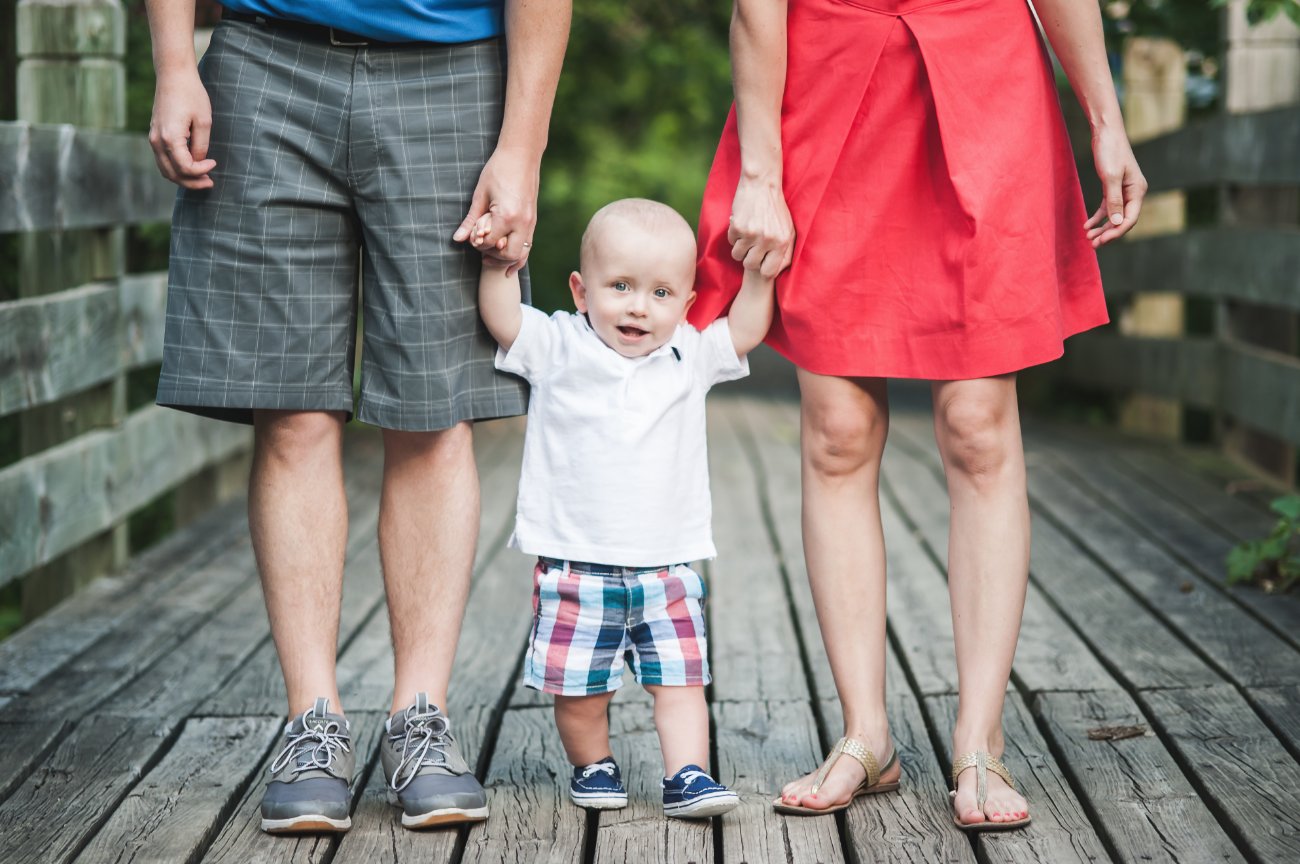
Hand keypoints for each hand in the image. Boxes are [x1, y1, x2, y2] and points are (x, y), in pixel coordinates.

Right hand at [148, 69, 215, 188]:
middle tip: (210, 182)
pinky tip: (191, 167)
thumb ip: (201, 146)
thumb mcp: (203, 122)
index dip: (201, 171)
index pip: (185, 168)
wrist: (173, 75)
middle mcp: (157, 141)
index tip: (214, 163)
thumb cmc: (191, 95)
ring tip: (202, 178)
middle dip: (192, 182)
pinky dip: (176, 168)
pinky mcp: (154, 135)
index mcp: (170, 138)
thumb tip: (199, 162)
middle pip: (172, 174)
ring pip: (165, 170)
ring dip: (183, 178)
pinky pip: (163, 160)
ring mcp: (153, 138)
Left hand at [453, 146, 539, 276]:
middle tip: (482, 254)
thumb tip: (457, 239)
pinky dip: (519, 257)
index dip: (479, 243)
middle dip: (494, 257)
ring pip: (521, 254)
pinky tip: (509, 266)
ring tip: (491, 259)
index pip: (490, 242)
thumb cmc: (498, 170)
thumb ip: (471, 220)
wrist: (522, 154)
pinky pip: (528, 246)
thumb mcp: (480, 195)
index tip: (472, 236)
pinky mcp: (533, 221)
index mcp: (507, 215)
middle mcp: (522, 222)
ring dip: (506, 260)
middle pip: (508, 254)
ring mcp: (531, 222)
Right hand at [728, 173, 793, 277]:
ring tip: (747, 235)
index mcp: (782, 242)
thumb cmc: (776, 209)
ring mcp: (751, 233)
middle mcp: (767, 240)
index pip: (769, 272)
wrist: (762, 184)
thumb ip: (786, 252)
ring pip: (738, 255)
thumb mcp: (788, 230)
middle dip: (749, 258)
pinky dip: (734, 235)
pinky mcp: (738, 227)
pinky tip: (742, 224)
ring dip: (740, 248)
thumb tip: (778, 271)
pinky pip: (731, 242)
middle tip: (752, 246)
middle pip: (751, 265)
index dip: (763, 269)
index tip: (761, 261)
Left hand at [1085, 125, 1146, 247]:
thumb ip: (1114, 200)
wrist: (1106, 131)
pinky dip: (1098, 217)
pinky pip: (1107, 207)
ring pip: (1114, 215)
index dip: (1116, 232)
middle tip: (1093, 244)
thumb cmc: (1110, 151)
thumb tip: (1117, 222)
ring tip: (1089, 238)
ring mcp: (1124, 190)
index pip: (1130, 218)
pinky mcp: (1113, 186)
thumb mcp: (1110, 177)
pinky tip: (1087, 225)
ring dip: (1103, 227)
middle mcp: (1133, 192)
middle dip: (1109, 233)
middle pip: (1123, 219)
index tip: (1101, 241)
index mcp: (1137, 190)